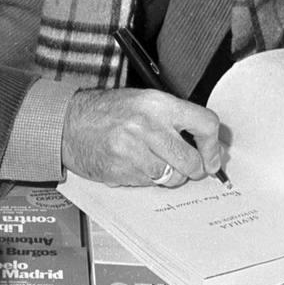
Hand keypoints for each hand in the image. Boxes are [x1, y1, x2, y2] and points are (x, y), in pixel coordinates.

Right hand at [62, 87, 226, 187]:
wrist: (69, 123)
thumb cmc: (107, 111)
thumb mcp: (144, 101)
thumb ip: (175, 118)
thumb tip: (207, 143)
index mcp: (158, 103)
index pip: (205, 124)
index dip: (214, 146)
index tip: (213, 157)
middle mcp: (147, 126)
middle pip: (192, 160)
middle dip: (195, 169)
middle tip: (191, 167)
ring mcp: (132, 150)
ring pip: (172, 177)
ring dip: (171, 176)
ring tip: (158, 164)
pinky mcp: (120, 170)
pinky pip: (149, 184)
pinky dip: (148, 179)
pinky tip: (136, 165)